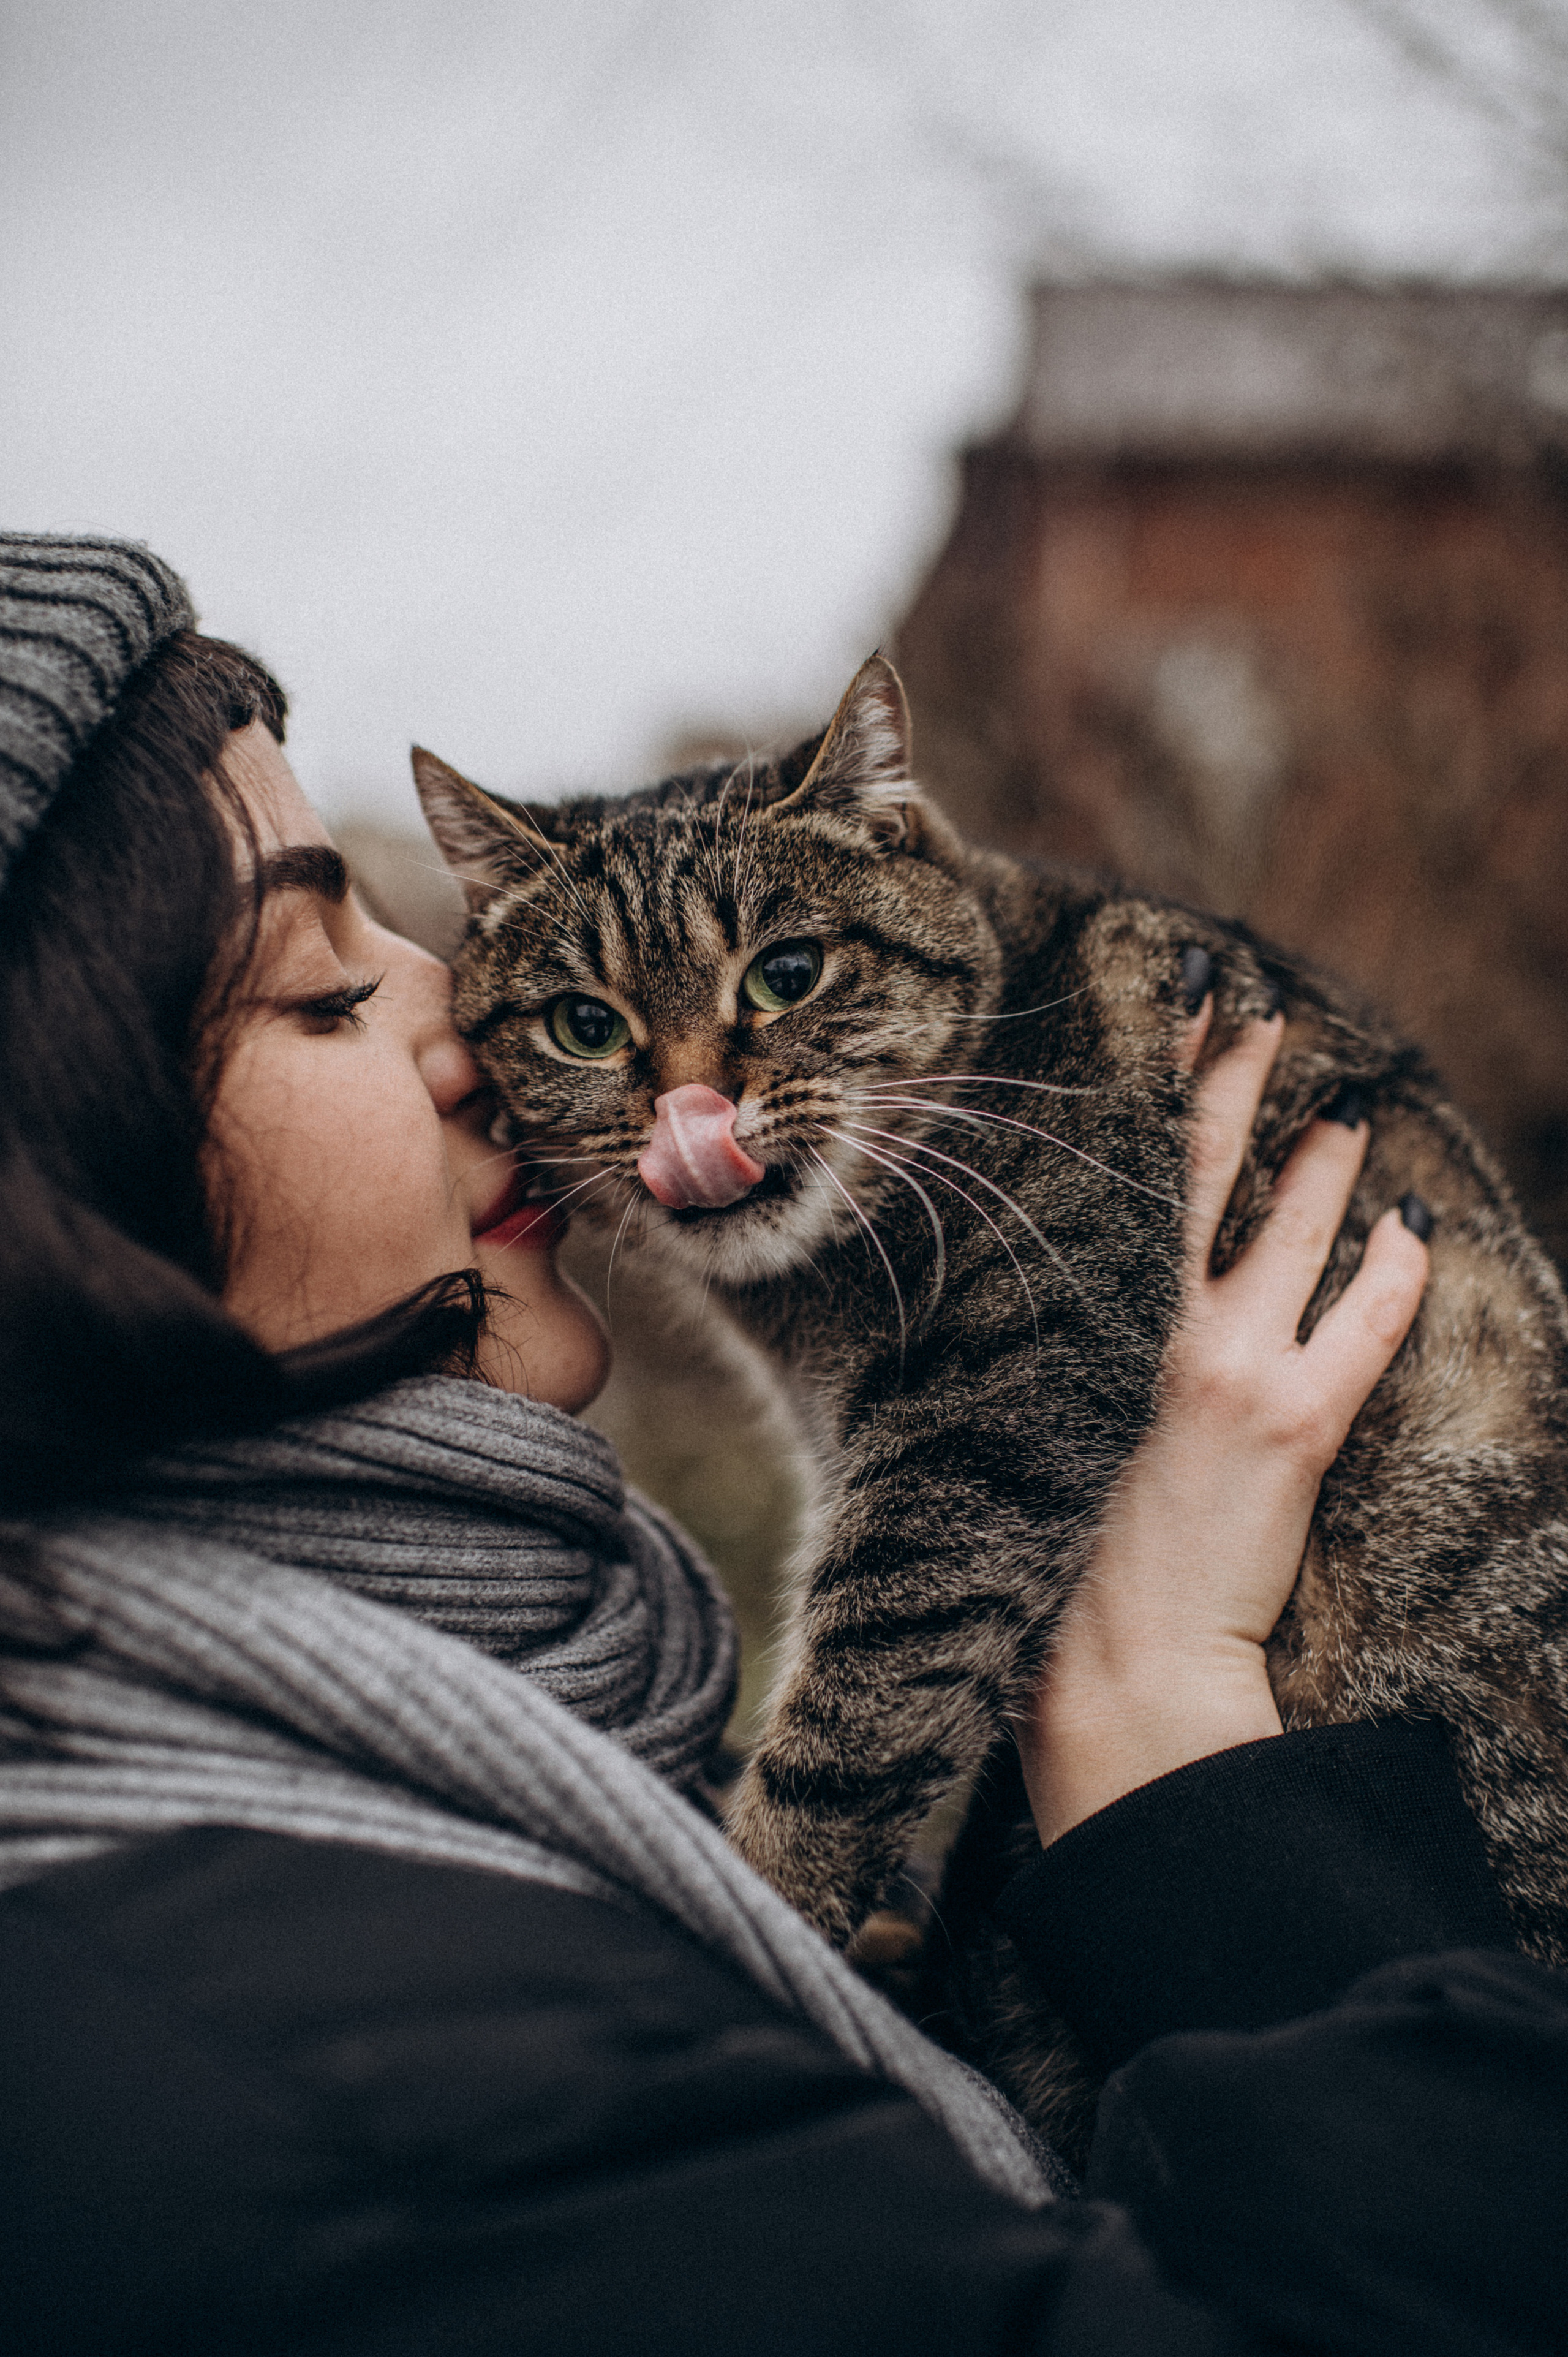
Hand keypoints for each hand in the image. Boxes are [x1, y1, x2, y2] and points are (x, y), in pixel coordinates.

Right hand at [1017, 1012, 1430, 1846]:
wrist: (1106, 1661)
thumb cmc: (1044, 1554)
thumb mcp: (1022, 1425)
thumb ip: (1045, 1349)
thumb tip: (1060, 1299)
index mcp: (1072, 1314)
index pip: (1112, 1167)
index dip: (1145, 1080)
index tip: (1167, 1010)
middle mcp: (1143, 1317)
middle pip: (1195, 1165)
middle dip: (1230, 1080)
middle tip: (1257, 1012)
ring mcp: (1222, 1361)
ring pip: (1291, 1228)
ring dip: (1326, 1159)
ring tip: (1350, 1106)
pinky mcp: (1291, 1419)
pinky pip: (1367, 1319)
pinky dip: (1398, 1267)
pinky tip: (1417, 1228)